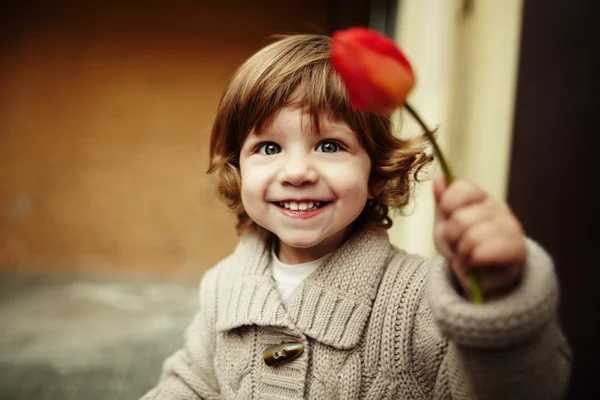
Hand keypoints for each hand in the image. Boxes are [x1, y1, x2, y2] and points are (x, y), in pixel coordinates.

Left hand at [433, 174, 526, 300]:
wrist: (479, 279)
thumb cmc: (461, 247)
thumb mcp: (445, 224)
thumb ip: (442, 200)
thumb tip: (439, 176)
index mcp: (480, 198)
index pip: (461, 188)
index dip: (447, 206)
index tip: (448, 220)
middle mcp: (499, 208)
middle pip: (460, 218)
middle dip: (451, 238)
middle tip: (458, 246)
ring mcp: (511, 228)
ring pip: (471, 237)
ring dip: (461, 253)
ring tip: (467, 257)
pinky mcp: (517, 250)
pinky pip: (484, 252)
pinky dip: (471, 263)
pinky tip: (476, 265)